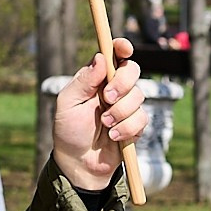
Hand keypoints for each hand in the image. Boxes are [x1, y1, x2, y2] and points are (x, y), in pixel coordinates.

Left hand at [50, 39, 145, 191]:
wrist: (80, 163)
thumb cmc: (69, 131)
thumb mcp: (68, 103)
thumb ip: (84, 81)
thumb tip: (100, 57)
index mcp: (97, 78)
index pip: (114, 55)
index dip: (122, 47)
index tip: (124, 49)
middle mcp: (113, 88)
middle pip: (132, 70)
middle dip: (122, 84)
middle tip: (106, 99)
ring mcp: (126, 106)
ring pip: (138, 96)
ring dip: (120, 112)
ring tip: (105, 125)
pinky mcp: (135, 124)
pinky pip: (142, 119)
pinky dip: (127, 128)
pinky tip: (114, 136)